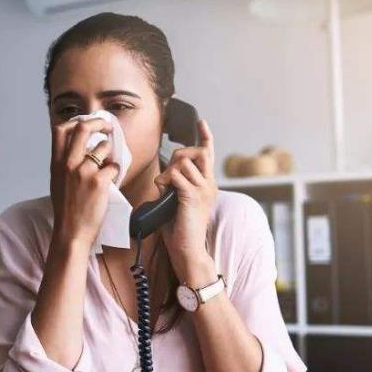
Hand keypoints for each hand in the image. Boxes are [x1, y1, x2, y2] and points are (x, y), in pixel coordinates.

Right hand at [50, 117, 120, 248]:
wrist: (71, 233)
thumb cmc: (66, 210)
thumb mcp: (57, 182)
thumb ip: (64, 164)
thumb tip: (80, 149)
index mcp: (56, 163)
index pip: (60, 129)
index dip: (75, 121)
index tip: (86, 124)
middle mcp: (68, 164)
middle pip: (83, 128)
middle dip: (99, 122)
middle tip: (108, 127)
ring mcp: (84, 172)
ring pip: (103, 147)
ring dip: (110, 152)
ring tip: (109, 164)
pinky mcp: (99, 182)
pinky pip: (114, 166)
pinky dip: (116, 170)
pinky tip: (112, 180)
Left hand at [154, 119, 217, 279]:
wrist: (187, 249)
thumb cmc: (179, 228)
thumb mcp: (175, 200)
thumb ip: (173, 184)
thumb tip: (163, 175)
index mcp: (207, 184)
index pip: (208, 154)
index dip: (205, 136)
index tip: (201, 122)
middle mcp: (209, 184)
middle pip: (197, 152)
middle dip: (179, 154)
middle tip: (167, 173)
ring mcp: (203, 190)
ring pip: (184, 162)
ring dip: (168, 170)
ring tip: (162, 186)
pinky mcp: (193, 197)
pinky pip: (177, 176)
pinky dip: (166, 179)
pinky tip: (162, 189)